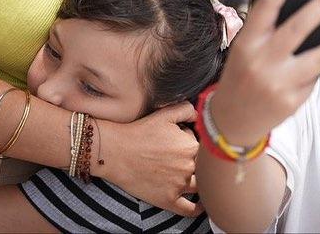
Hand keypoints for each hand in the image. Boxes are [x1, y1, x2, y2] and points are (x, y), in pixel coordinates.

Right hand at [100, 102, 201, 216]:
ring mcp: (179, 185)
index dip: (193, 142)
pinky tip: (200, 205)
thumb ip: (186, 110)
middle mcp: (189, 167)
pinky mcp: (168, 200)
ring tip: (197, 180)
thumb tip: (198, 115)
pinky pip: (189, 209)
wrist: (116, 152)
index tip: (181, 141)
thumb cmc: (139, 132)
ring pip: (200, 186)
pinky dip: (197, 209)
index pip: (204, 147)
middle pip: (203, 166)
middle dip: (195, 160)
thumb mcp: (165, 114)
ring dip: (200, 182)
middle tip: (179, 157)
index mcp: (191, 146)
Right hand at [210, 0, 319, 145]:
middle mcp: (261, 61)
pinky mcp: (292, 100)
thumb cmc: (245, 73)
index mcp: (247, 42)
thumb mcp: (248, 50)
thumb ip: (273, 34)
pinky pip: (317, 76)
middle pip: (297, 29)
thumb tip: (317, 16)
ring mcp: (278, 82)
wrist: (231, 119)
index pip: (264, 7)